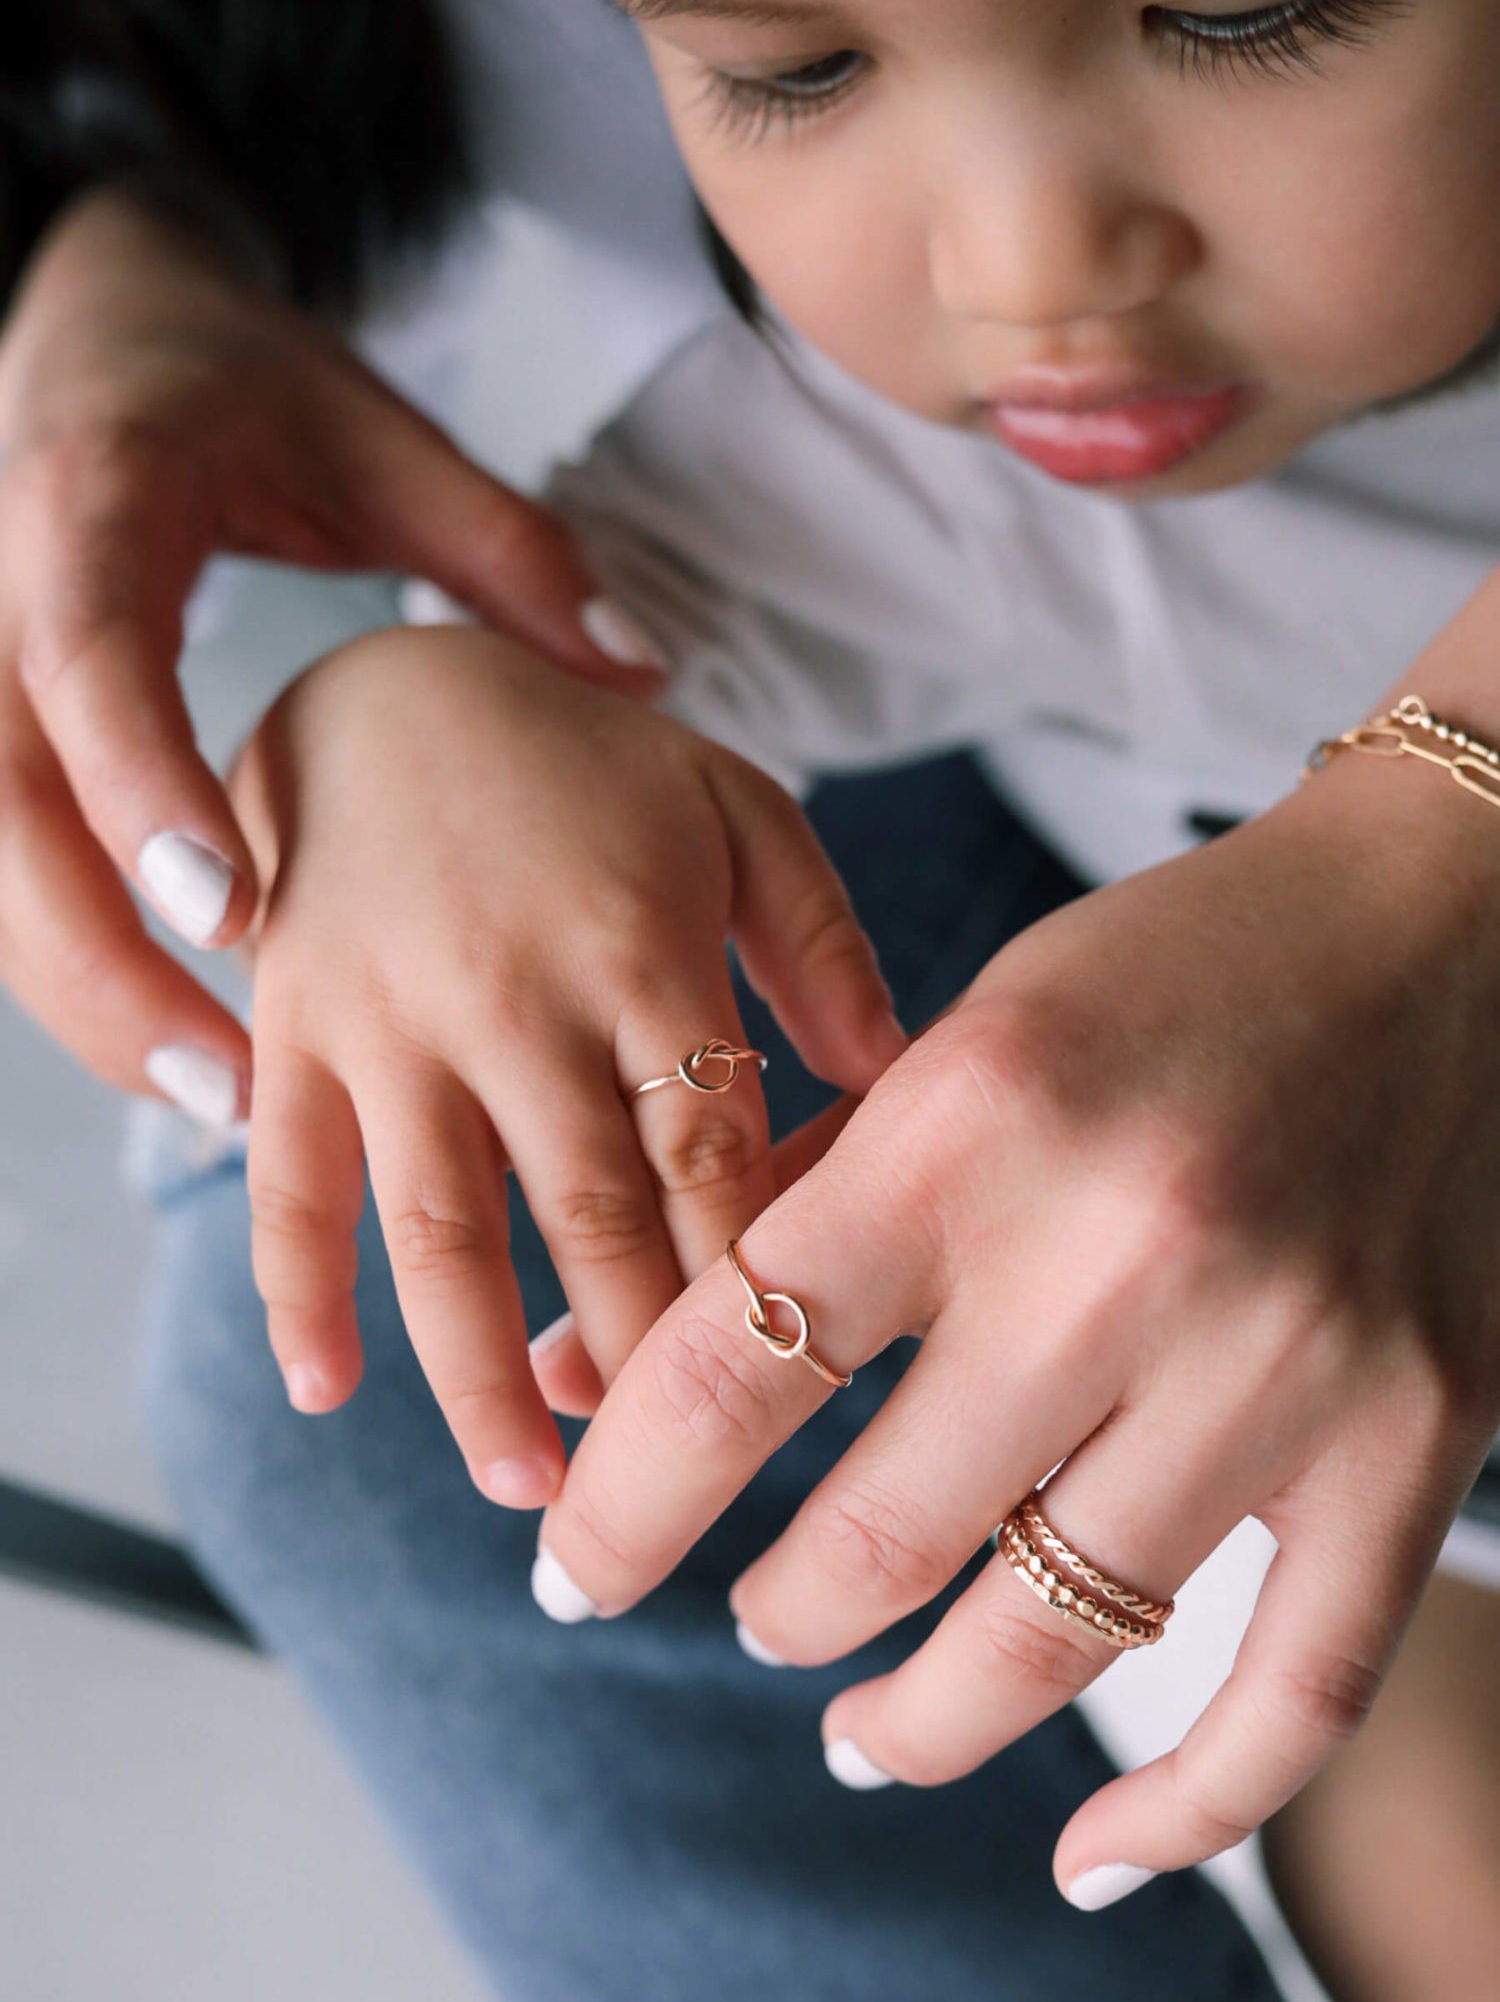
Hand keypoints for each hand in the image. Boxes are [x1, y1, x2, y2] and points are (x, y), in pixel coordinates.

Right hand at [0, 184, 666, 1122]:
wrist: (100, 340)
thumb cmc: (241, 386)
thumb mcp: (370, 438)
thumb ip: (499, 547)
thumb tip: (641, 671)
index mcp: (96, 510)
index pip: (92, 662)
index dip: (144, 792)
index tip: (233, 914)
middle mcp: (8, 605)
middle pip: (5, 819)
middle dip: (99, 966)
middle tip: (229, 1087)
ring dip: (95, 1001)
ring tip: (229, 1103)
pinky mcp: (5, 741)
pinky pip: (18, 881)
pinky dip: (94, 972)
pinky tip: (200, 1046)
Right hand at [227, 624, 907, 1506]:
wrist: (389, 691)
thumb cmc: (588, 767)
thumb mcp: (735, 809)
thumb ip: (821, 939)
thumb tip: (891, 1080)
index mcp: (641, 946)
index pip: (704, 1152)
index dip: (745, 1284)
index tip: (793, 1398)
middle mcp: (512, 995)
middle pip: (584, 1215)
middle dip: (633, 1364)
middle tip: (681, 1496)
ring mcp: (389, 1019)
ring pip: (435, 1231)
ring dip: (475, 1374)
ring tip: (529, 1492)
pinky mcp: (293, 1030)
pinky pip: (286, 1181)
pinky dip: (291, 1293)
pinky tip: (322, 1394)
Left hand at [531, 745, 1499, 1901]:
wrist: (1423, 931)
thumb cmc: (1154, 978)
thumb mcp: (940, 1052)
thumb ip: (767, 1213)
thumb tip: (572, 1373)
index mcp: (974, 1124)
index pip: (734, 1370)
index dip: (621, 1504)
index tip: (579, 1565)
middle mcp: (1125, 1250)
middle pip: (878, 1537)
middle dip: (772, 1612)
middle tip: (751, 1618)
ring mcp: (1286, 1359)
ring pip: (1057, 1638)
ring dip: (923, 1719)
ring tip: (867, 1727)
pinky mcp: (1416, 1434)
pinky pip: (1297, 1693)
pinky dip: (1185, 1810)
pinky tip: (1089, 1853)